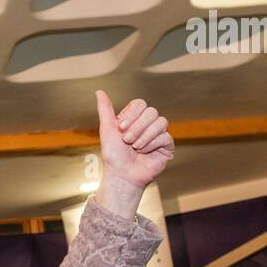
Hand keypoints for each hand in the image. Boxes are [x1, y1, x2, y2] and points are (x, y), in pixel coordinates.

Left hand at [93, 91, 173, 217]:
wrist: (122, 175)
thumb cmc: (113, 155)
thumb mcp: (107, 129)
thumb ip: (105, 109)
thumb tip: (99, 91)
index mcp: (134, 119)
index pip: (140, 104)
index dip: (131, 115)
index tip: (120, 128)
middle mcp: (147, 125)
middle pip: (151, 112)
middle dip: (137, 127)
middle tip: (127, 140)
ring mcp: (158, 135)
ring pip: (161, 122)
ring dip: (144, 136)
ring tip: (135, 147)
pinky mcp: (166, 146)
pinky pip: (166, 136)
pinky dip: (152, 144)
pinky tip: (145, 152)